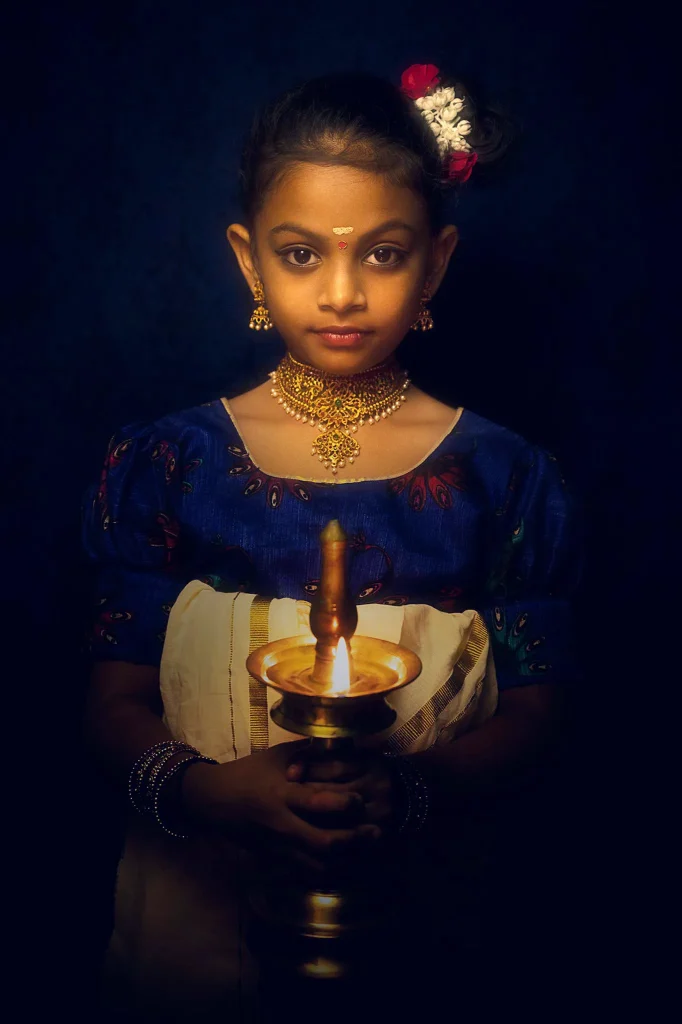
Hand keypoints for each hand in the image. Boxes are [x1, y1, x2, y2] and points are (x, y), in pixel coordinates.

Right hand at [181, 741, 378, 871]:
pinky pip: (305, 873)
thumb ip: (310, 753)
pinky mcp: (273, 859)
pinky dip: (327, 872)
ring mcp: (276, 845)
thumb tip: (345, 747)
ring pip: (316, 865)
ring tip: (366, 852)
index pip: (317, 801)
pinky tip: (344, 866)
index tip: (361, 799)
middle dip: (353, 840)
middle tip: (375, 832)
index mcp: (281, 793)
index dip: (345, 803)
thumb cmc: (249, 772)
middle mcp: (280, 823)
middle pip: (322, 841)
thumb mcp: (277, 756)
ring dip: (346, 861)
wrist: (212, 800)